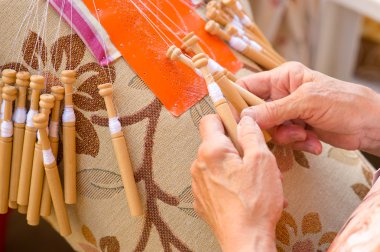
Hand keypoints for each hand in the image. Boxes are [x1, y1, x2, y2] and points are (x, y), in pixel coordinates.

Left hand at [191, 115, 284, 251]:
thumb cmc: (254, 203)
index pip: (210, 120)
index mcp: (211, 151)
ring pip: (217, 164)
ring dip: (235, 166)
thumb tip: (245, 120)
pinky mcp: (203, 200)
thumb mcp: (262, 160)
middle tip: (254, 158)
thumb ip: (251, 134)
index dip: (226, 118)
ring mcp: (199, 184)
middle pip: (215, 143)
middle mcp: (199, 166)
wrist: (245, 241)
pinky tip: (246, 193)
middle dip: (236, 146)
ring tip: (254, 181)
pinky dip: (229, 183)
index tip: (239, 124)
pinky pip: (215, 182)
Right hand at [238, 62, 379, 155]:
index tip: (232, 119)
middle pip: (256, 112)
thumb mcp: (306, 103)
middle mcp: (282, 94)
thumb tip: (244, 119)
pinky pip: (284, 139)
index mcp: (283, 78)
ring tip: (304, 135)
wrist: (371, 125)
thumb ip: (274, 111)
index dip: (236, 101)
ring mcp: (289, 113)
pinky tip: (313, 141)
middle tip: (278, 131)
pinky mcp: (297, 128)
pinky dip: (297, 143)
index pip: (248, 86)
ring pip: (269, 129)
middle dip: (267, 126)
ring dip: (286, 137)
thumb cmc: (344, 103)